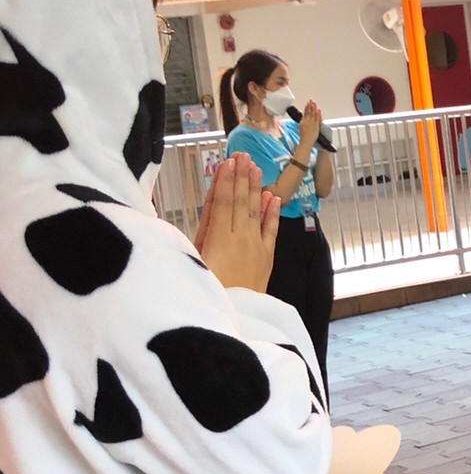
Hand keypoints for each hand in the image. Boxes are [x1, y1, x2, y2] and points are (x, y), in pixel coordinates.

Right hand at [200, 154, 278, 291]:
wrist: (233, 318)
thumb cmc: (206, 292)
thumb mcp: (193, 264)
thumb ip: (199, 237)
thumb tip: (208, 212)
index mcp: (219, 239)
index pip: (224, 202)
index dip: (226, 181)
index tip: (228, 162)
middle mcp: (240, 240)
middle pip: (240, 202)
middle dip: (241, 177)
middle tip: (242, 155)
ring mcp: (256, 248)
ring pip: (256, 212)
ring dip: (255, 188)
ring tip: (256, 168)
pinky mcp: (266, 258)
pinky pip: (270, 231)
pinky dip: (271, 213)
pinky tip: (272, 197)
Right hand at [297, 100, 323, 143]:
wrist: (306, 142)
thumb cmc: (303, 137)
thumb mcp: (301, 127)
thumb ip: (303, 122)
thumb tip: (304, 118)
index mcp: (303, 121)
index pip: (305, 112)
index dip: (306, 107)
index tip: (307, 103)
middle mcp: (307, 121)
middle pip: (309, 111)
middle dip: (310, 105)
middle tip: (311, 100)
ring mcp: (312, 123)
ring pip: (313, 113)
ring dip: (314, 107)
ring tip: (314, 102)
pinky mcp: (316, 126)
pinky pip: (317, 118)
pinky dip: (318, 113)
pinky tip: (318, 109)